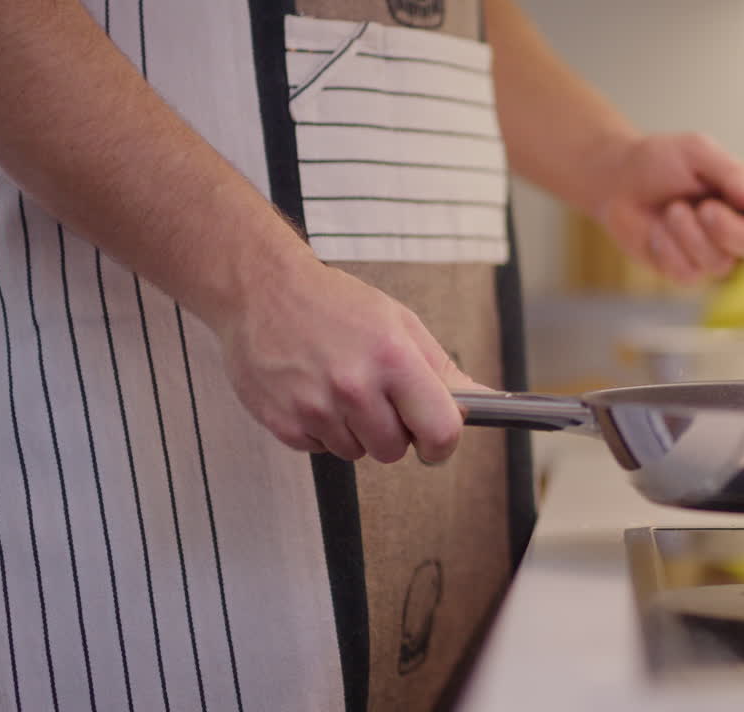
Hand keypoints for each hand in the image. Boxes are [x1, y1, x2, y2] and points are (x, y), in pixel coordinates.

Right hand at [214, 251, 475, 463]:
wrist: (261, 290)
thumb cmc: (335, 304)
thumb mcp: (399, 323)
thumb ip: (441, 369)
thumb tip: (482, 403)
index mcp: (393, 359)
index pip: (440, 431)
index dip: (442, 444)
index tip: (435, 442)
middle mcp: (354, 387)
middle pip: (395, 450)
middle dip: (394, 433)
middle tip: (377, 398)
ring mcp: (315, 408)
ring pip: (357, 453)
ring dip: (356, 431)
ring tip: (340, 388)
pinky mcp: (284, 423)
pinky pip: (321, 450)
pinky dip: (323, 430)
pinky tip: (314, 393)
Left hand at [594, 133, 743, 283]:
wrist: (616, 179)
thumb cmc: (660, 160)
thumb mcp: (697, 151)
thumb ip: (730, 172)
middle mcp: (738, 229)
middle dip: (730, 230)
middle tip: (704, 208)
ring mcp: (712, 254)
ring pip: (721, 265)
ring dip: (691, 235)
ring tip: (671, 210)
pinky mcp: (684, 271)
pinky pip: (688, 273)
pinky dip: (669, 248)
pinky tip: (657, 230)